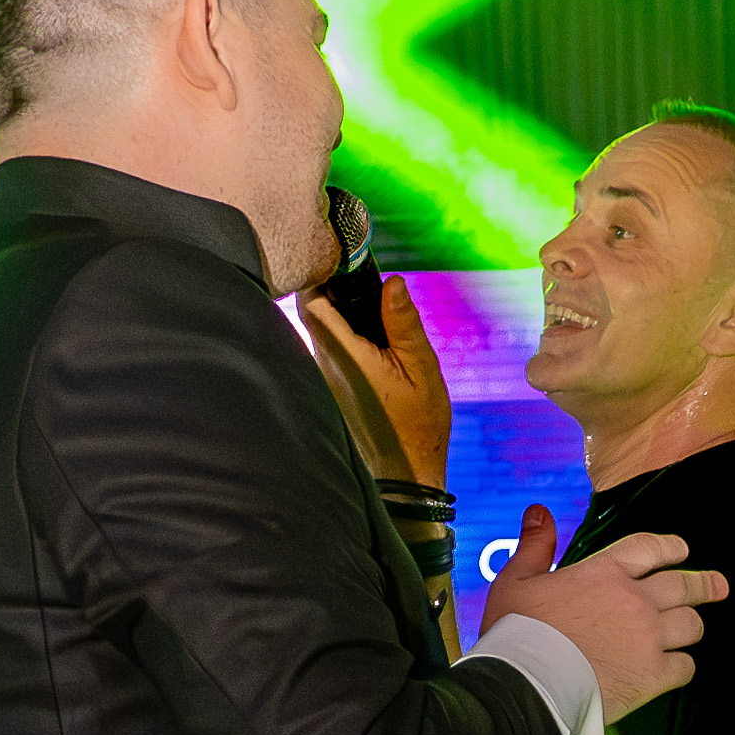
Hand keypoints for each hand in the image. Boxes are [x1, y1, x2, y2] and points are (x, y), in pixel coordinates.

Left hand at [301, 275, 451, 490]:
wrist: (404, 473)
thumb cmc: (418, 425)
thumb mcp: (421, 369)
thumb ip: (403, 323)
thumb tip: (393, 281)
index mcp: (345, 356)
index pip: (313, 301)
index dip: (324, 274)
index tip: (347, 261)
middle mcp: (324, 365)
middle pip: (312, 309)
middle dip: (333, 287)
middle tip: (365, 278)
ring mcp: (323, 377)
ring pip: (319, 328)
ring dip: (341, 310)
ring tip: (373, 306)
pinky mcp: (329, 386)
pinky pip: (328, 347)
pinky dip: (344, 333)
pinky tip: (371, 337)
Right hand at [482, 509, 727, 722]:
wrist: (526, 684)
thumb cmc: (516, 632)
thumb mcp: (516, 580)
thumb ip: (534, 545)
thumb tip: (539, 512)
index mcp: (605, 572)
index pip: (650, 548)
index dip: (671, 547)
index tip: (683, 550)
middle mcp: (635, 601)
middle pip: (683, 586)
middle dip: (705, 584)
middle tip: (719, 586)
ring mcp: (648, 639)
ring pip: (690, 625)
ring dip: (692, 626)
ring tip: (693, 629)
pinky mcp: (651, 676)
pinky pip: (684, 667)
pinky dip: (683, 666)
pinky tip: (676, 668)